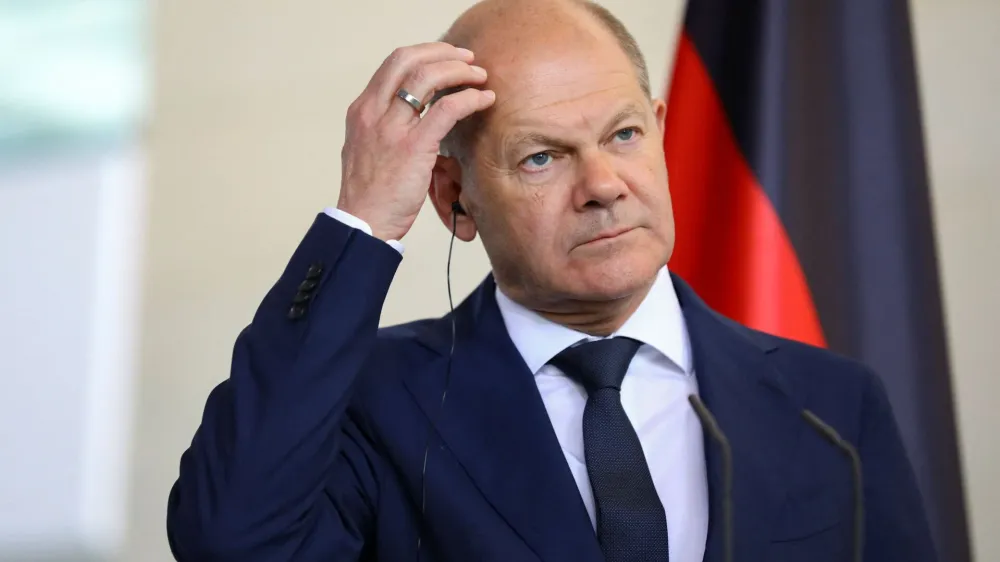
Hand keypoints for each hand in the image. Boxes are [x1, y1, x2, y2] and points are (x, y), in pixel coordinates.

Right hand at [336, 42, 494, 241]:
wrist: (363, 222)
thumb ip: (384, 126)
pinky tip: (483, 100)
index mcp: (362, 110)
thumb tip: (413, 115)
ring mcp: (391, 128)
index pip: (394, 63)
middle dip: (443, 53)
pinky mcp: (413, 147)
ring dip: (460, 71)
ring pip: (428, 77)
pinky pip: (447, 110)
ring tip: (479, 77)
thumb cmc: (369, 193)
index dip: (425, 53)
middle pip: (409, 59)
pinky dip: (470, 99)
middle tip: (468, 59)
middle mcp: (373, 112)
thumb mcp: (367, 148)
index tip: (447, 57)